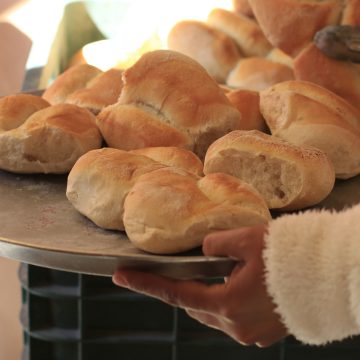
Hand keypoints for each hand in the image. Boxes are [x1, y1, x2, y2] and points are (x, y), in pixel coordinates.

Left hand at [113, 224, 286, 346]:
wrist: (329, 278)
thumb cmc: (288, 258)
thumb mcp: (246, 240)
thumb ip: (216, 243)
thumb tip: (204, 248)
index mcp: (226, 304)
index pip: (175, 293)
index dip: (145, 283)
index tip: (121, 276)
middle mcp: (235, 325)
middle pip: (194, 305)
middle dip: (184, 288)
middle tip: (179, 269)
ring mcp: (249, 332)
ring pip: (213, 312)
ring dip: (207, 294)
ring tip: (216, 273)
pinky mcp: (263, 331)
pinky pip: (232, 317)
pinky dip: (226, 300)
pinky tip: (237, 285)